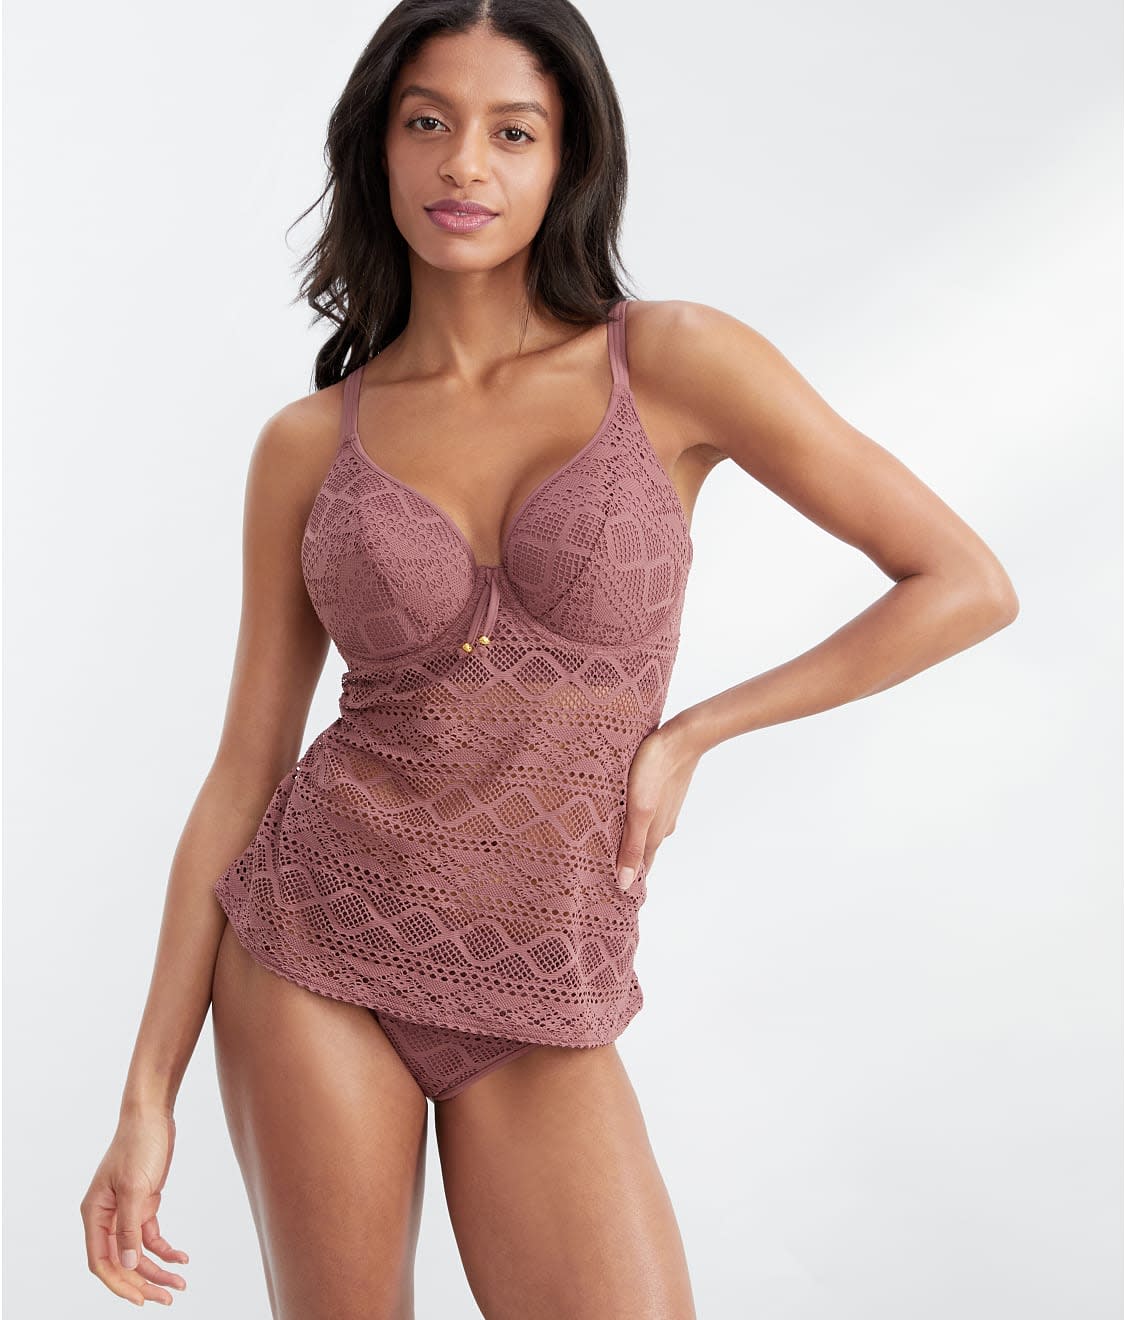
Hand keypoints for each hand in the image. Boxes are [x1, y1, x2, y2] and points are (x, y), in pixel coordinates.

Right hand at [80, 1104, 189, 1306]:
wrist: (153, 1115)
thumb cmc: (138, 1144)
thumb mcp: (134, 1186)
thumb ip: (129, 1227)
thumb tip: (129, 1264)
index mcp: (94, 1214)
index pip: (101, 1261)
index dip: (119, 1284)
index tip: (141, 1299)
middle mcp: (106, 1217)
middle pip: (122, 1261)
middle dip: (143, 1282)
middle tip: (167, 1298)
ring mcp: (125, 1212)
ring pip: (138, 1253)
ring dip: (158, 1270)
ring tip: (180, 1284)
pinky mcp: (143, 1204)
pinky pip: (151, 1237)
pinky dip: (166, 1249)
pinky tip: (182, 1257)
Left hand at [616, 718, 701, 889]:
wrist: (682, 737)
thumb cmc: (656, 770)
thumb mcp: (638, 810)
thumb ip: (630, 845)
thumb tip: (625, 884)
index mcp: (653, 836)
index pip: (639, 869)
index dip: (625, 882)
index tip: (608, 895)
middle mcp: (660, 827)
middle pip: (640, 853)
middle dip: (625, 864)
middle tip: (601, 874)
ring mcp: (663, 810)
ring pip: (643, 833)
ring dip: (628, 843)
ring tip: (607, 847)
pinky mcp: (662, 793)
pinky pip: (646, 815)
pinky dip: (633, 823)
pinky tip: (623, 817)